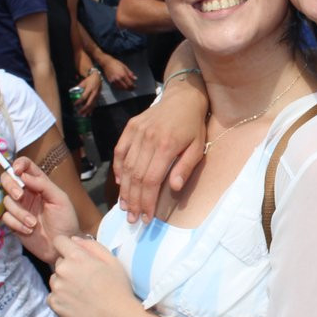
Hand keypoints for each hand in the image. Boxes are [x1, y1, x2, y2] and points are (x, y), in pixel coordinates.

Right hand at [0, 157, 80, 263]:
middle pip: (8, 180)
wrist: (62, 246)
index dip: (18, 164)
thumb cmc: (65, 220)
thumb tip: (23, 175)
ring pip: (7, 201)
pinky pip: (6, 218)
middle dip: (11, 186)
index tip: (17, 171)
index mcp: (40, 184)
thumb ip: (43, 185)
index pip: (25, 166)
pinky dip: (17, 224)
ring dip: (20, 213)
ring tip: (34, 223)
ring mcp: (20, 208)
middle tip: (20, 196)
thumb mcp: (60, 199)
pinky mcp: (14, 222)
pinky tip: (29, 230)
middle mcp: (27, 193)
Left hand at [47, 235, 140, 316]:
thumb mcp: (112, 261)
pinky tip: (77, 302)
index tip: (74, 253)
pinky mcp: (54, 304)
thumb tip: (74, 240)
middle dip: (69, 266)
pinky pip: (53, 295)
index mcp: (77, 257)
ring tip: (82, 292)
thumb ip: (91, 246)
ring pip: (56, 279)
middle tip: (86, 278)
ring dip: (64, 282)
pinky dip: (62, 297)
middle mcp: (62, 270)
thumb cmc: (118, 288)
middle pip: (59, 262)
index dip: (67, 245)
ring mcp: (56, 288)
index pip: (59, 241)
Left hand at [75, 71, 100, 115]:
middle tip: (79, 112)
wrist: (98, 78)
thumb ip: (78, 88)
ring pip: (92, 105)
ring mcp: (97, 96)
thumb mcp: (83, 82)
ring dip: (88, 111)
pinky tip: (89, 114)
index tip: (74, 104)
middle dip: (84, 109)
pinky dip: (91, 110)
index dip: (79, 101)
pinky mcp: (98, 98)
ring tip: (83, 115)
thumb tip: (72, 93)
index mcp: (89, 89)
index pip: (84, 97)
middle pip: (89, 103)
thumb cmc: (89, 80)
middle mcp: (94, 93)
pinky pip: (95, 105)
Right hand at [101, 57, 135, 90]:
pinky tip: (122, 86)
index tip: (135, 86)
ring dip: (125, 89)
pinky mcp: (110, 82)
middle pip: (126, 87)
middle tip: (132, 88)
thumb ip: (130, 74)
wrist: (107, 63)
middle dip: (130, 89)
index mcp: (123, 75)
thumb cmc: (116, 64)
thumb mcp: (125, 67)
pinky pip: (116, 87)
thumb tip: (135, 79)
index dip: (133, 86)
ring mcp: (114, 81)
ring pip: (121, 88)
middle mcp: (118, 79)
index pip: (130, 84)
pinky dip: (120, 88)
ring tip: (127, 86)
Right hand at [112, 93, 206, 222]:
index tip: (146, 217)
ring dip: (124, 189)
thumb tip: (173, 188)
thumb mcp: (198, 147)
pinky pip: (120, 151)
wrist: (183, 98)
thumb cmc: (194, 126)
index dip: (147, 201)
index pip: (151, 180)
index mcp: (166, 146)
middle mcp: (148, 139)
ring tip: (126, 207)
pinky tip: (121, 183)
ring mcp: (137, 132)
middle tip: (133, 218)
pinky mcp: (131, 127)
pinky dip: (118, 169)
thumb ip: (185, 167)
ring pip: (126, 166)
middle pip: (136, 176)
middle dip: (134, 201)